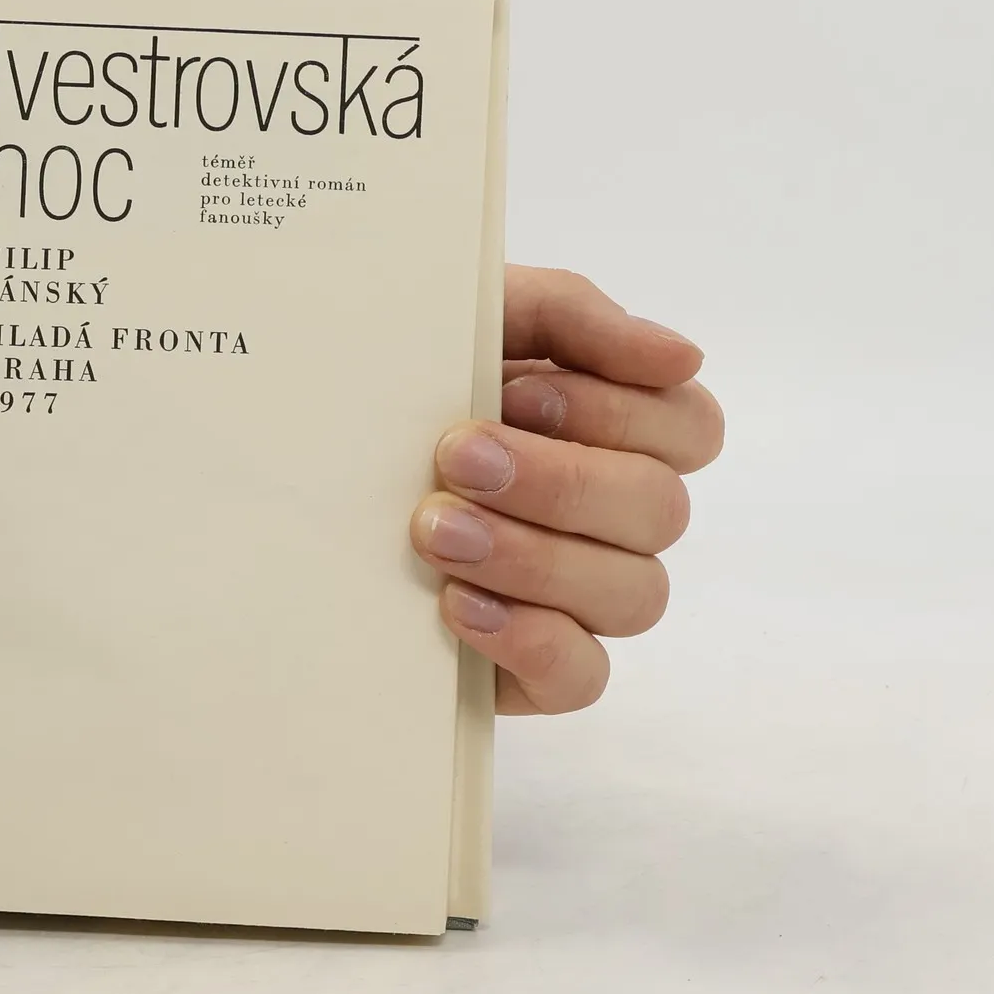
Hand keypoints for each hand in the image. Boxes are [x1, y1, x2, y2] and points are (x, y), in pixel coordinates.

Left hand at [411, 265, 723, 713]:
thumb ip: (573, 316)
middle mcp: (617, 512)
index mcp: (620, 422)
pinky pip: (583, 677)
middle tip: (456, 459)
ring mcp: (585, 592)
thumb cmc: (408, 369)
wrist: (304, 444)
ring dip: (533, 558)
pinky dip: (529, 640)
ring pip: (631, 594)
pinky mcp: (540, 663)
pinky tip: (456, 605)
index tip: (520, 394)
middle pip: (660, 511)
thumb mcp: (476, 316)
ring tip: (433, 531)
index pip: (690, 428)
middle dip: (559, 482)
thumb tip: (682, 357)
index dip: (618, 412)